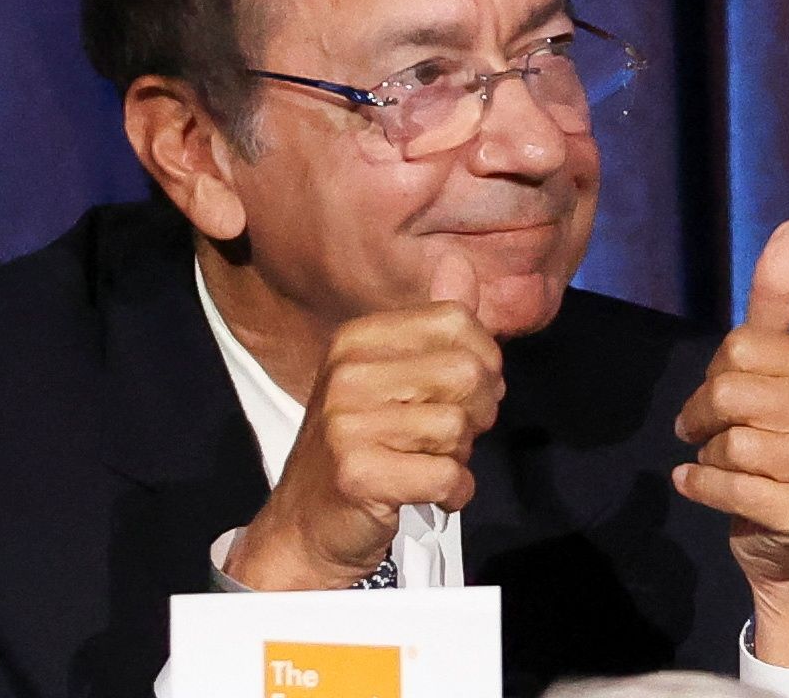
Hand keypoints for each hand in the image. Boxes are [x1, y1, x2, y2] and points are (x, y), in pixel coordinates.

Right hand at [224, 251, 502, 589]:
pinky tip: (427, 494)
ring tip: (427, 463)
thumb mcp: (389, 375)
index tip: (465, 393)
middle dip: (477, 412)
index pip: (457, 321)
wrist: (305, 523)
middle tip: (451, 436)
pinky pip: (448, 477)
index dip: (483, 359)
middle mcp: (347, 372)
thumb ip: (432, 325)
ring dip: (459, 456)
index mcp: (357, 338)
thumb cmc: (361, 444)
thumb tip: (460, 264)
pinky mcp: (358, 474)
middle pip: (467, 373)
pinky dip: (453, 493)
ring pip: (458, 428)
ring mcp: (347, 424)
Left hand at [672, 219, 788, 667]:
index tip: (726, 391)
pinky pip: (730, 488)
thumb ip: (778, 296)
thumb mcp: (771, 363)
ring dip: (707, 454)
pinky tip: (699, 485)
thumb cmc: (774, 435)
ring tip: (723, 461)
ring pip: (730, 442)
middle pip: (730, 392)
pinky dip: (700, 486)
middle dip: (703, 414)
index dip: (716, 372)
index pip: (740, 348)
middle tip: (708, 430)